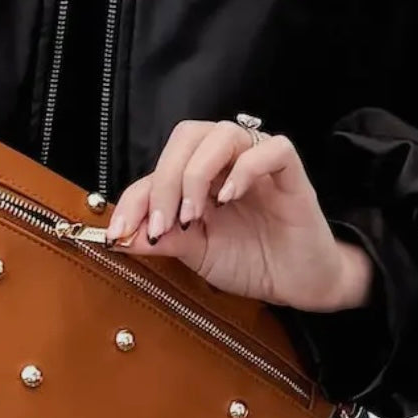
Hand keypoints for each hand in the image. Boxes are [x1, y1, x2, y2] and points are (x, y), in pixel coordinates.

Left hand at [104, 120, 374, 312]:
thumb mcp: (195, 253)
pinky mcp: (290, 172)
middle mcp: (225, 160)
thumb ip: (162, 239)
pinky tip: (230, 196)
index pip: (157, 169)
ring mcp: (258, 161)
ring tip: (194, 215)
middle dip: (165, 180)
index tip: (120, 232)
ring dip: (197, 173)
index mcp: (198, 174)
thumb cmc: (249, 260)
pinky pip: (272, 149)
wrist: (298, 283)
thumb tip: (120, 237)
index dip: (134, 197)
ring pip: (222, 134)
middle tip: (161, 223)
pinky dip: (246, 168)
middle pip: (186, 137)